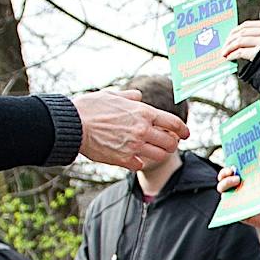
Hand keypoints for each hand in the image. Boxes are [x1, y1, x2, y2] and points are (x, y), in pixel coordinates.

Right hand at [73, 89, 187, 170]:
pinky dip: (138, 162)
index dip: (183, 129)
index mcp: (143, 112)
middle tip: (167, 144)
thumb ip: (129, 97)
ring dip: (157, 153)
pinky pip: (140, 165)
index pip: (173, 123)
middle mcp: (143, 130)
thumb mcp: (112, 95)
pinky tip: (133, 158)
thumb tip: (138, 95)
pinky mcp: (124, 159)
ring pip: (159, 155)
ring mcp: (134, 146)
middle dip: (172, 143)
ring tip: (151, 150)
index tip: (187, 134)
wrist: (72, 124)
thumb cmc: (90, 107)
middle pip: (171, 142)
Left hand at [222, 21, 259, 66]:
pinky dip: (233, 54)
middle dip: (230, 39)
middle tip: (224, 47)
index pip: (247, 25)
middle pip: (242, 32)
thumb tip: (242, 38)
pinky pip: (241, 52)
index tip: (229, 36)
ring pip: (240, 41)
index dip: (235, 30)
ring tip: (224, 53)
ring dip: (229, 47)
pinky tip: (229, 58)